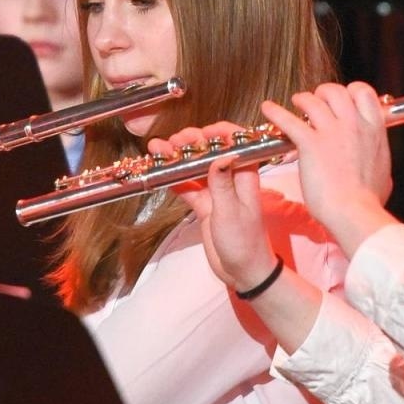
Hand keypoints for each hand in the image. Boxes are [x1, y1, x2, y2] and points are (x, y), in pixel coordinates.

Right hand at [148, 123, 276, 291]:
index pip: (236, 144)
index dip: (220, 133)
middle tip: (173, 141)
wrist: (243, 272)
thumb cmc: (244, 243)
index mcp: (245, 176)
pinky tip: (159, 170)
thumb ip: (222, 185)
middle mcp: (230, 179)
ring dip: (178, 158)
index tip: (201, 131)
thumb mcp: (231, 213)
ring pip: (195, 168)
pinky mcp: (204, 205)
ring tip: (158, 149)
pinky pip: (187, 186)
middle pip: (210, 152)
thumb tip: (219, 156)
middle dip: (192, 143)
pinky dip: (173, 178)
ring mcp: (216, 192)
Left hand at [259, 81, 393, 253]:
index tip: (342, 100)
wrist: (354, 212)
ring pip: (313, 100)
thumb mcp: (383, 173)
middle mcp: (353, 125)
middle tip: (317, 101)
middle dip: (324, 93)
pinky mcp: (310, 143)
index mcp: (373, 130)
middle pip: (336, 91)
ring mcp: (331, 132)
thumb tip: (378, 164)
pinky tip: (267, 109)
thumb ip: (377, 160)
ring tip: (296, 102)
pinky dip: (276, 112)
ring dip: (302, 99)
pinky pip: (289, 120)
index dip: (350, 91)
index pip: (363, 92)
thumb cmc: (368, 201)